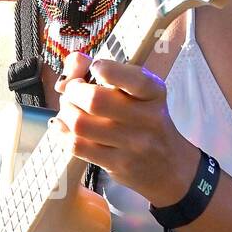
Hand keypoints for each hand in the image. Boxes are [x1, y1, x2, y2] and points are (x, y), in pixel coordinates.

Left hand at [54, 51, 199, 207]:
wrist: (169, 166)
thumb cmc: (147, 122)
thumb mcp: (141, 93)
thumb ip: (108, 71)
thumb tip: (73, 65)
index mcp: (153, 93)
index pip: (131, 78)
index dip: (103, 68)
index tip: (95, 68)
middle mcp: (146, 118)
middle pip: (95, 100)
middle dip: (73, 91)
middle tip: (72, 91)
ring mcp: (132, 144)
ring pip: (81, 124)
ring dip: (66, 112)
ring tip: (69, 109)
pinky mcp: (117, 164)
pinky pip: (78, 146)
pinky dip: (62, 132)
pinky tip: (64, 126)